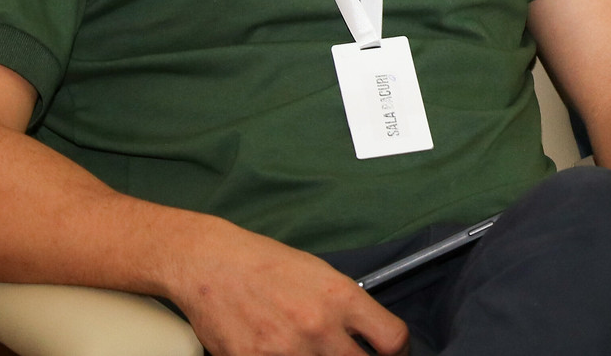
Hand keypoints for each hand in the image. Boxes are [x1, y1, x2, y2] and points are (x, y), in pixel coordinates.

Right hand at [164, 218, 406, 355]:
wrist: (212, 264)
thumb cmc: (268, 265)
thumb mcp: (322, 275)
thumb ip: (347, 309)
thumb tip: (366, 337)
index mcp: (342, 298)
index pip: (392, 339)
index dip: (398, 352)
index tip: (392, 354)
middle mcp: (319, 327)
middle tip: (352, 354)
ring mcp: (286, 350)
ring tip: (309, 349)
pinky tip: (280, 352)